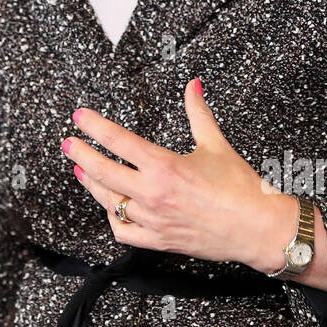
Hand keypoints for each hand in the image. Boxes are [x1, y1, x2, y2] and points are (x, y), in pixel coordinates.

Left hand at [61, 77, 290, 270]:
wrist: (257, 228)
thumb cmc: (240, 187)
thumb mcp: (216, 144)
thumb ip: (198, 112)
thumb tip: (193, 85)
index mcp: (164, 166)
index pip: (117, 141)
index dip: (94, 127)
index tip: (79, 118)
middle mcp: (153, 193)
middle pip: (103, 170)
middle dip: (81, 153)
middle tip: (69, 143)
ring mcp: (153, 220)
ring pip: (109, 200)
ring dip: (92, 183)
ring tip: (82, 169)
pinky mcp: (158, 241)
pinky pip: (123, 231)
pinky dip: (113, 218)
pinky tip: (110, 205)